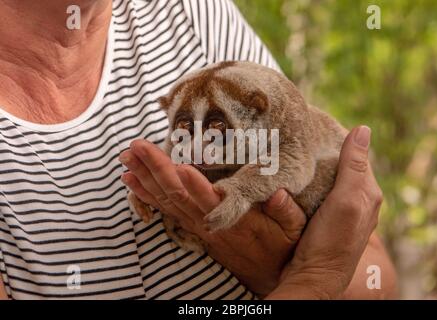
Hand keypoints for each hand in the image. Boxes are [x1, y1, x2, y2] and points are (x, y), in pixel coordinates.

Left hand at [119, 140, 306, 295]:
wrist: (267, 273)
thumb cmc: (281, 246)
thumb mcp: (293, 228)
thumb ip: (285, 210)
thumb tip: (278, 192)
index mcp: (237, 219)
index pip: (212, 201)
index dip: (195, 185)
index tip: (180, 165)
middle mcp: (211, 222)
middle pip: (179, 196)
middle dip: (156, 170)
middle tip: (136, 147)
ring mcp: (198, 225)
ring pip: (167, 201)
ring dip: (144, 179)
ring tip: (126, 158)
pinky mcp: (193, 227)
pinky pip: (166, 210)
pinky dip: (146, 195)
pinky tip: (131, 182)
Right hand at [267, 126, 383, 298]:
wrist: (313, 276)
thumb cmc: (332, 240)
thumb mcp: (346, 200)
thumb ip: (354, 167)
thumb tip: (363, 129)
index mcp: (367, 192)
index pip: (356, 154)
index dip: (338, 139)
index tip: (315, 126)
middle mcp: (356, 199)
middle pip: (341, 166)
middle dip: (323, 151)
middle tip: (300, 138)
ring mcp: (339, 209)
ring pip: (327, 178)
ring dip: (314, 166)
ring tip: (295, 153)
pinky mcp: (323, 217)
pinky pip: (317, 191)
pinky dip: (308, 181)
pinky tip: (294, 176)